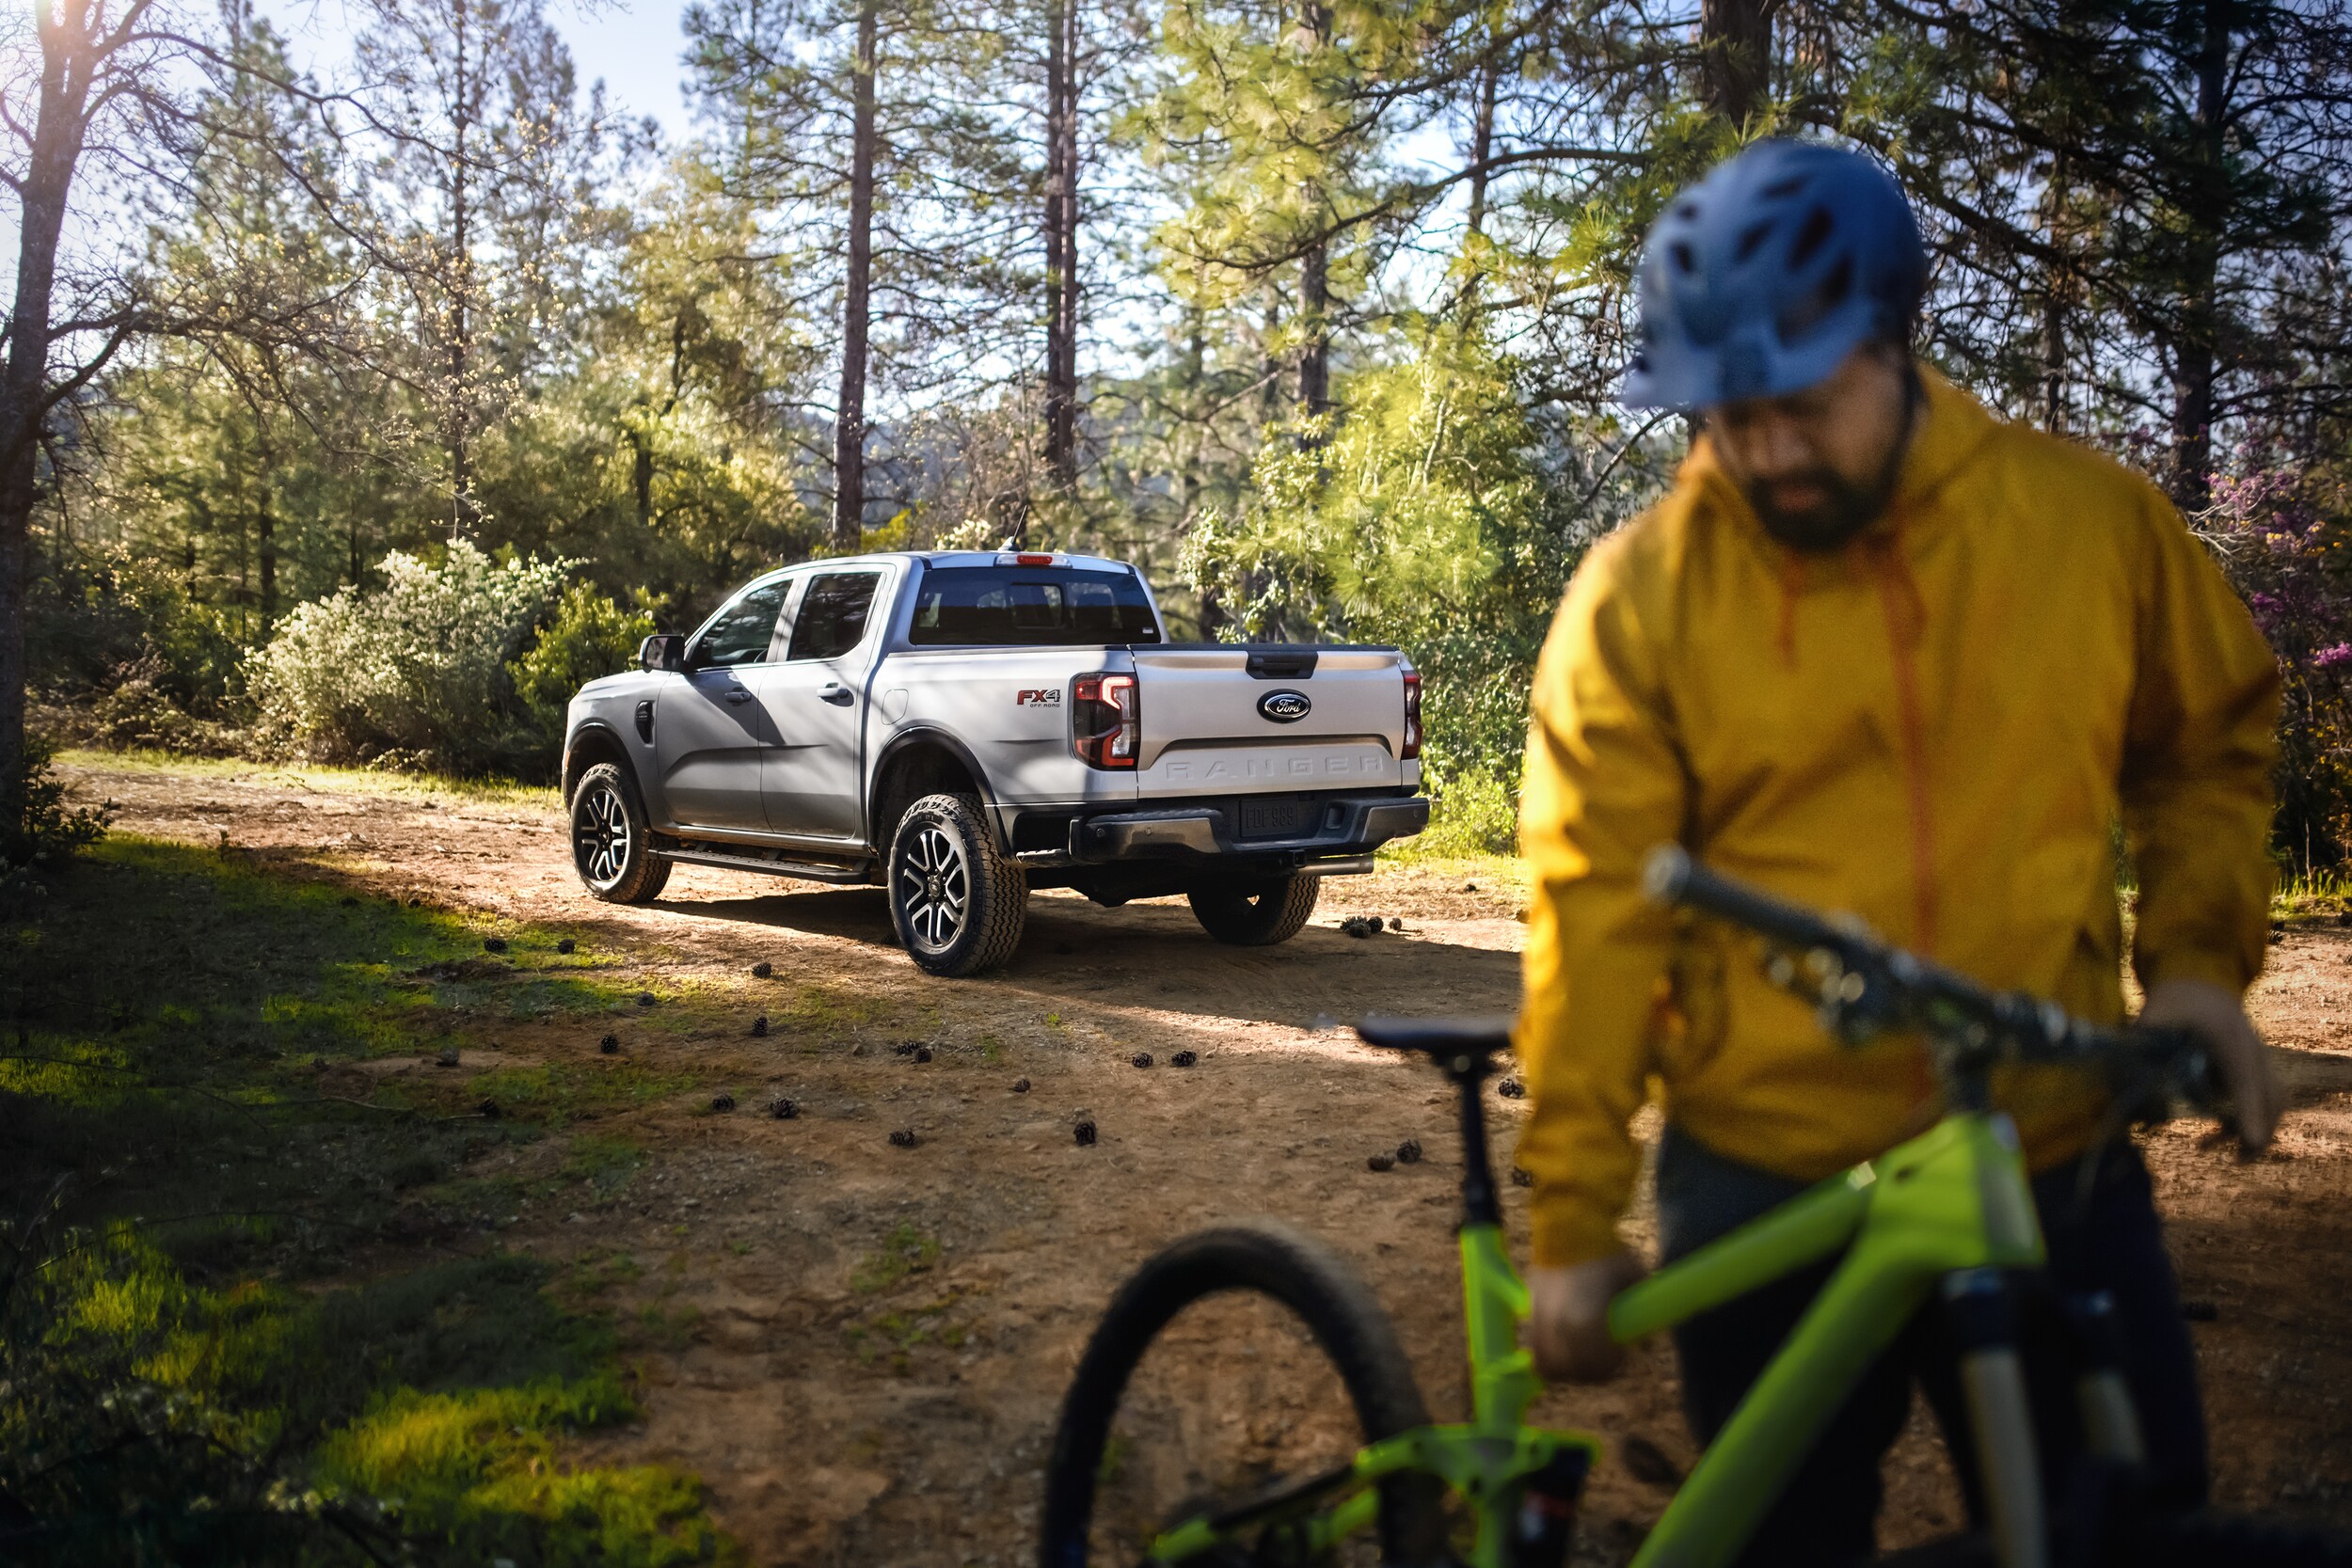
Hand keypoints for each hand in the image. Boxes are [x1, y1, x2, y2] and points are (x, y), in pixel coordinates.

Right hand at [1527, 1250, 1646, 1382]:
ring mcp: (1541, 1320)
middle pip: (1576, 1371)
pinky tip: (1564, 1345)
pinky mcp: (1529, 1310)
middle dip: (1593, 1371)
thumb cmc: (1608, 1252)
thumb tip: (1646, 1345)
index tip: (1623, 1354)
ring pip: (1550, 1365)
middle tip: (1606, 1358)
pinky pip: (1536, 1347)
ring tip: (1583, 1355)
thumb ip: (1643, 1316)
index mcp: (1587, 1323)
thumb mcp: (1636, 1280)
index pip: (1600, 1366)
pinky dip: (1550, 1354)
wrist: (1569, 1224)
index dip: (1614, 1365)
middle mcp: (1560, 1327)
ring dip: (1569, 1367)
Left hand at [2141, 977, 2278, 1153]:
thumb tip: (2128, 1076)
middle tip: (2236, 1159)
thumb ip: (2144, 1038)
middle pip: (2270, 1098)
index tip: (2251, 1140)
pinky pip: (2263, 1103)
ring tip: (2207, 1147)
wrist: (2201, 985)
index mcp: (2229, 1037)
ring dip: (2253, 1131)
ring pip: (2272, 1103)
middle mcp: (2254, 1051)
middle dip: (2258, 1130)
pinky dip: (2246, 1122)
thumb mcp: (2155, 1011)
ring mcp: (2259, 1062)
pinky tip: (2212, 1137)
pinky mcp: (2254, 1073)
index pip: (2244, 1079)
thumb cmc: (2176, 1001)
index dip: (2249, 1111)